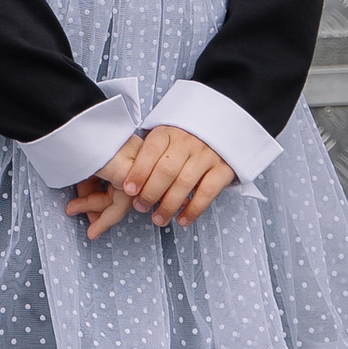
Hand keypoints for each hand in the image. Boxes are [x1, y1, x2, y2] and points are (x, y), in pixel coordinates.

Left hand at [68, 125, 238, 236]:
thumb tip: (123, 180)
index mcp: (168, 132)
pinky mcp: (223, 169)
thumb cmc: (181, 142)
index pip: (151, 150)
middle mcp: (188, 142)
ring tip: (158, 219)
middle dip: (150, 192)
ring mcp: (207, 154)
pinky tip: (182, 220)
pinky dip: (194, 209)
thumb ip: (147, 155)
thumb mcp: (163, 139)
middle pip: (166, 170)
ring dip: (169, 205)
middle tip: (141, 208)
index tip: (128, 189)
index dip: (139, 171)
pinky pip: (208, 192)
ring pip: (185, 183)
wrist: (220, 128)